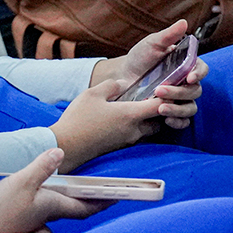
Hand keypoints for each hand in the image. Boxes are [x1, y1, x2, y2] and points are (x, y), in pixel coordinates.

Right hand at [0, 148, 110, 232]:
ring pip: (58, 206)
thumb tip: (59, 152)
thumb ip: (41, 167)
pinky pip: (43, 206)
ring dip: (69, 198)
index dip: (102, 201)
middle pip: (74, 208)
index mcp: (52, 205)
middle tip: (102, 192)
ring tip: (74, 186)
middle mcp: (46, 213)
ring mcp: (34, 217)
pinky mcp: (21, 216)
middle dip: (89, 201)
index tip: (116, 196)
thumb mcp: (21, 182)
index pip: (85, 206)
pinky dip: (48, 197)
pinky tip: (40, 189)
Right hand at [48, 80, 164, 171]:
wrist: (67, 146)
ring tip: (137, 108)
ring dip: (147, 120)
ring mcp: (127, 141)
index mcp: (130, 114)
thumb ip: (111, 86)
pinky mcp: (119, 148)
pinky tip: (123, 120)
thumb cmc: (79, 119)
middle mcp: (134, 130)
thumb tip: (124, 84)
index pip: (159, 106)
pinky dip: (136, 127)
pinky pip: (136, 136)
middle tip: (153, 98)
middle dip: (159, 111)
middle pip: (158, 121)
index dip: (166, 97)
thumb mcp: (92, 94)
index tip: (166, 89)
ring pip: (148, 130)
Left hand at [115, 19, 209, 130]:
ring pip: (190, 108)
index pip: (202, 69)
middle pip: (195, 91)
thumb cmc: (140, 57)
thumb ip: (168, 36)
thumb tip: (184, 22)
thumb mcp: (152, 44)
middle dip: (178, 92)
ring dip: (178, 109)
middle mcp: (186, 83)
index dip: (199, 74)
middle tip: (159, 91)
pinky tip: (166, 119)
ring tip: (159, 108)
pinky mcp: (172, 112)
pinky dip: (177, 121)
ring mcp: (180, 99)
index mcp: (187, 65)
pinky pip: (183, 121)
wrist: (123, 77)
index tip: (188, 77)